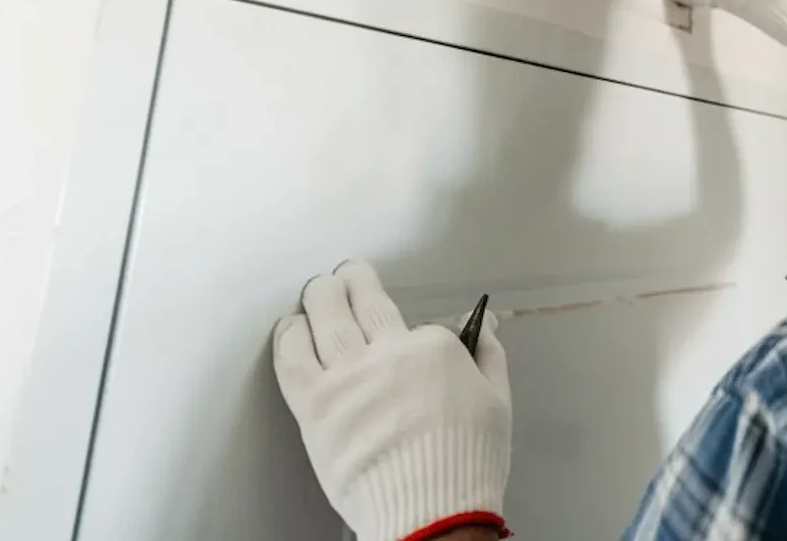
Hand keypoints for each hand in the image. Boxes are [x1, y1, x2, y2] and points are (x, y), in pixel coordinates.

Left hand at [273, 261, 511, 540]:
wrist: (431, 513)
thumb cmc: (468, 463)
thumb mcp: (497, 401)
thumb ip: (487, 355)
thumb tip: (482, 324)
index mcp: (434, 348)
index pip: (419, 325)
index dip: (413, 330)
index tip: (408, 333)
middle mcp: (389, 351)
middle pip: (363, 303)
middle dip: (352, 282)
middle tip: (345, 274)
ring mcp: (348, 376)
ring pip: (325, 319)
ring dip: (319, 297)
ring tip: (316, 289)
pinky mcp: (316, 406)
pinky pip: (293, 359)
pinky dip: (289, 336)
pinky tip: (291, 326)